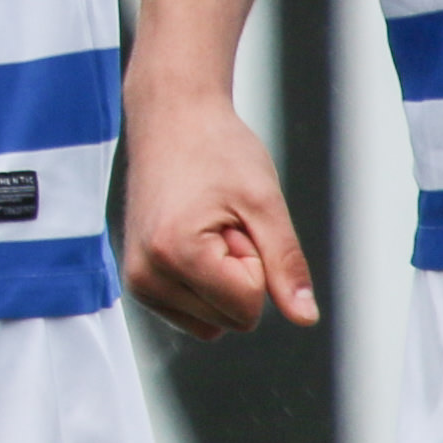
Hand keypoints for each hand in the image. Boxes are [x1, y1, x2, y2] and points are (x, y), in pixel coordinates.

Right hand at [122, 93, 318, 338]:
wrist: (171, 119)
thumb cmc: (217, 149)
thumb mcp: (264, 201)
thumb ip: (286, 264)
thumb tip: (305, 318)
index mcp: (173, 254)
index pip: (248, 307)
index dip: (257, 261)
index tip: (235, 219)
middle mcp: (145, 277)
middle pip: (231, 319)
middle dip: (240, 271)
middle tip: (222, 220)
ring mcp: (138, 283)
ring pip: (214, 323)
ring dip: (224, 280)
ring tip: (209, 227)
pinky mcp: (140, 283)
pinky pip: (196, 316)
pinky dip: (207, 286)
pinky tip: (195, 239)